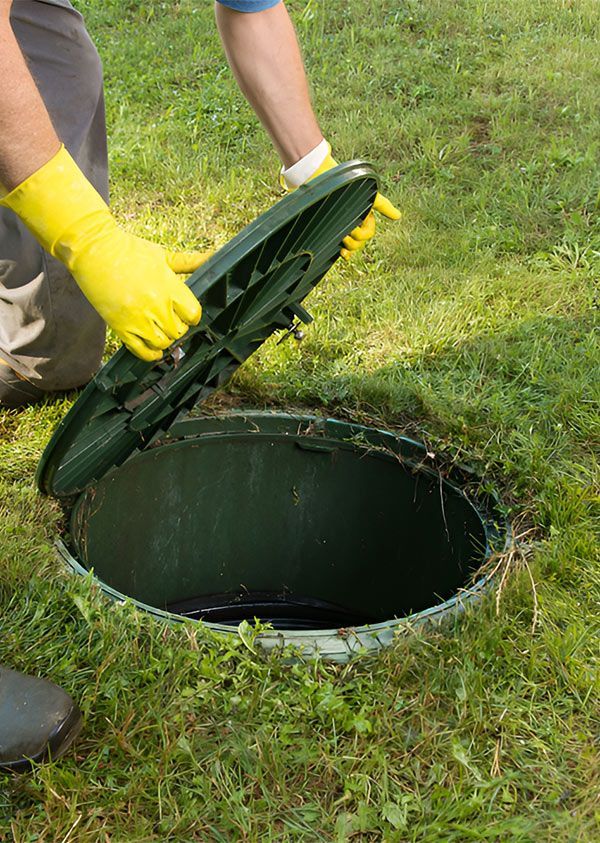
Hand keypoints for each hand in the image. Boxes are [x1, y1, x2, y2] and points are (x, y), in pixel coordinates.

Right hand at [1, 146, 210, 360]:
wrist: (94, 250)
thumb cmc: (129, 250)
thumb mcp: (163, 255)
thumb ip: (188, 261)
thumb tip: (213, 257)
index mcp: (169, 287)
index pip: (193, 314)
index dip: (191, 316)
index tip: (186, 313)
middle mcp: (157, 305)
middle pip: (179, 331)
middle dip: (178, 327)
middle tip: (171, 320)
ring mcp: (138, 318)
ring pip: (163, 343)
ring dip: (164, 340)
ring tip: (159, 330)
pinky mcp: (121, 327)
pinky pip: (141, 351)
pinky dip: (150, 354)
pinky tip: (153, 349)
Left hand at [307, 149, 401, 259]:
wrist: (326, 183)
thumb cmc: (347, 187)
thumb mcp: (368, 196)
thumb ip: (383, 206)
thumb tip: (398, 216)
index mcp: (363, 216)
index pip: (368, 232)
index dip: (362, 235)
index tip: (353, 230)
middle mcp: (354, 223)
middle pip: (360, 241)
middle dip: (355, 240)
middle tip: (346, 233)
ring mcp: (344, 228)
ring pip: (352, 246)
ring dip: (350, 246)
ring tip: (341, 238)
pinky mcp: (334, 231)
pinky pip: (343, 248)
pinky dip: (345, 253)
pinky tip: (342, 254)